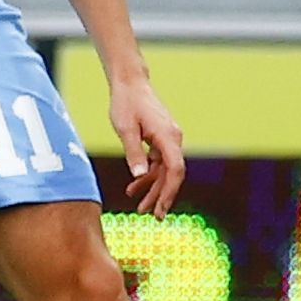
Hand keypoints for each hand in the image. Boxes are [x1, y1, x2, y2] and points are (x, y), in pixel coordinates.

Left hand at [108, 74, 186, 215]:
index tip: (162, 208)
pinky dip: (148, 175)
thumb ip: (133, 153)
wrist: (129, 83)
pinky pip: (158, 162)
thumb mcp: (125, 129)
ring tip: (140, 207)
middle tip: (153, 217)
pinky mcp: (160, 139)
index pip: (175, 170)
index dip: (170, 191)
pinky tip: (134, 187)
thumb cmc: (126, 103)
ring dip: (153, 188)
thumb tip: (139, 176)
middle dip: (163, 196)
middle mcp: (173, 139)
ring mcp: (168, 139)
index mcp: (168, 137)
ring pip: (164, 170)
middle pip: (172, 174)